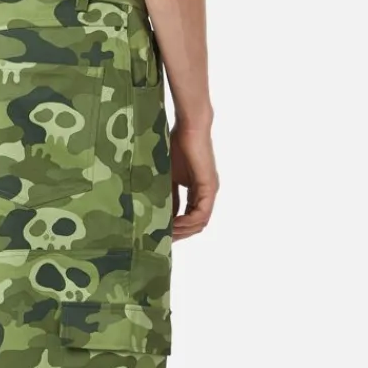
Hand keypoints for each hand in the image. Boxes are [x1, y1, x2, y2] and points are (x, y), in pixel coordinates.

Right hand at [169, 119, 218, 238]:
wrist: (189, 127)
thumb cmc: (177, 145)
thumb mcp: (167, 176)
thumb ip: (167, 194)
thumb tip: (158, 214)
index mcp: (197, 191)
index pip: (190, 218)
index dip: (176, 229)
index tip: (160, 235)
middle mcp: (206, 194)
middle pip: (196, 224)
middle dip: (179, 234)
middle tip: (161, 239)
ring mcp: (209, 192)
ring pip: (200, 222)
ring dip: (182, 231)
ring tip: (165, 233)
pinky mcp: (209, 187)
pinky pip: (201, 213)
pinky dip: (187, 222)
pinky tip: (173, 224)